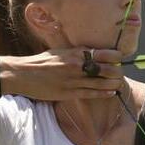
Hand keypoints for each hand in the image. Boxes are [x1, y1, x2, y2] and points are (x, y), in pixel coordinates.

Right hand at [0, 48, 123, 100]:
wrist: (24, 74)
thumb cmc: (42, 61)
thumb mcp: (60, 51)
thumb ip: (77, 52)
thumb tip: (92, 51)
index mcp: (76, 53)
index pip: (103, 54)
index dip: (115, 56)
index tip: (120, 58)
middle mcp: (78, 66)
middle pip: (106, 69)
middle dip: (117, 71)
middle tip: (120, 72)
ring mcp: (74, 80)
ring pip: (101, 83)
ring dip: (113, 83)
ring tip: (119, 83)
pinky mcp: (69, 93)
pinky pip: (91, 94)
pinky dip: (103, 93)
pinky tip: (111, 92)